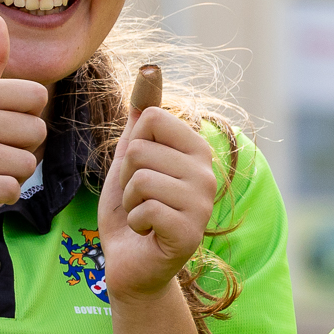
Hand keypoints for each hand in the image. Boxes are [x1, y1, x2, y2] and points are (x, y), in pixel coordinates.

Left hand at [98, 104, 217, 301]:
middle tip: (140, 200)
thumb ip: (141, 120)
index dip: (132, 145)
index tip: (141, 171)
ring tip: (144, 217)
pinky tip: (148, 233)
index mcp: (196, 151)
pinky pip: (146, 209)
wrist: (131, 263)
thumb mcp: (131, 159)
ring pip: (141, 179)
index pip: (153, 117)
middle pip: (141, 148)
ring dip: (130, 203)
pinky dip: (135, 223)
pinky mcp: (191, 231)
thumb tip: (150, 70)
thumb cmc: (132, 209)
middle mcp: (207, 173)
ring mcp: (202, 203)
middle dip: (127, 178)